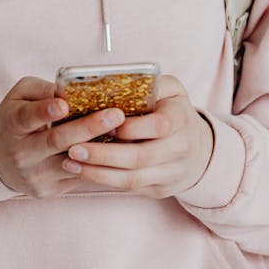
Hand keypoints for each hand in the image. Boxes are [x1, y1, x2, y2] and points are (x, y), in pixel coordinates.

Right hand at [0, 76, 125, 197]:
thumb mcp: (20, 96)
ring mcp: (35, 175)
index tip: (64, 104)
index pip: (28, 117)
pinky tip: (115, 150)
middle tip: (115, 115)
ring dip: (99, 149)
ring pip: (71, 163)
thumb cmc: (14, 118)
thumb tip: (71, 91)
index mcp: (13, 124)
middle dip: (88, 127)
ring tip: (123, 134)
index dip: (45, 111)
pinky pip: (77, 176)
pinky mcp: (48, 190)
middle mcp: (22, 153)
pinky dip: (96, 163)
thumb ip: (43, 90)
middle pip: (56, 141)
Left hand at [60, 75, 213, 197]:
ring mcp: (170, 173)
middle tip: (73, 148)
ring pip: (132, 179)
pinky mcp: (159, 189)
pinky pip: (130, 188)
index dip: (131, 127)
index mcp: (180, 120)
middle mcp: (178, 150)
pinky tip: (82, 172)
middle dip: (103, 155)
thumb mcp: (172, 89)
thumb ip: (152, 82)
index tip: (103, 122)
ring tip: (70, 163)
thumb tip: (121, 79)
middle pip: (139, 157)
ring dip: (98, 173)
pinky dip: (104, 181)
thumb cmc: (175, 111)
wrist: (198, 149)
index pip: (158, 126)